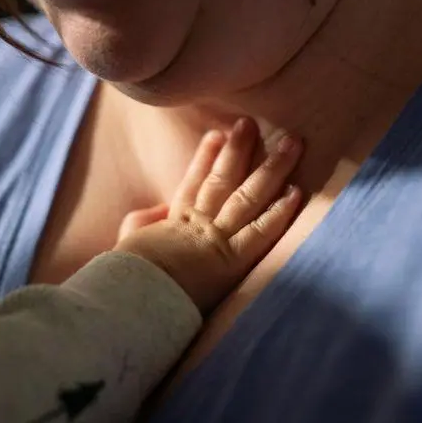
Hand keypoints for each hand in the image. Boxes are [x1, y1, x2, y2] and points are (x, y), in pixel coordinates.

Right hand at [114, 118, 303, 313]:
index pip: (193, 183)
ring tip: (292, 143)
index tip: (217, 135)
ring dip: (272, 168)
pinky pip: (261, 232)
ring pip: (249, 196)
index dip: (206, 158)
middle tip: (250, 123)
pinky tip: (296, 191)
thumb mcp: (128, 243)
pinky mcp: (232, 261)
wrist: (132, 299)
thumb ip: (145, 222)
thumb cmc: (125, 278)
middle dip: (238, 149)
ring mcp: (217, 239)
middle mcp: (199, 224)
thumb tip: (162, 210)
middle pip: (223, 179)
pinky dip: (279, 212)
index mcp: (173, 223)